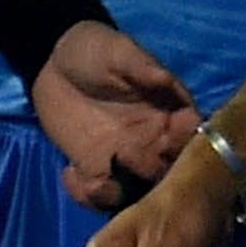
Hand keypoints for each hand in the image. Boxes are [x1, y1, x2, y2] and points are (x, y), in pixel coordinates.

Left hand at [28, 21, 197, 210]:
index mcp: (169, 114)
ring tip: (93, 180)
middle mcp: (153, 142)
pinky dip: (88, 195)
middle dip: (152, 179)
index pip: (193, 140)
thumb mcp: (118, 51)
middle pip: (168, 176)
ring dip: (118, 197)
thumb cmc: (94, 49)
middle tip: (124, 162)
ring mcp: (124, 159)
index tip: (167, 144)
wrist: (52, 60)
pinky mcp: (95, 168)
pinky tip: (69, 172)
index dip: (189, 150)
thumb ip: (141, 67)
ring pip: (136, 195)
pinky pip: (99, 194)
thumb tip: (165, 79)